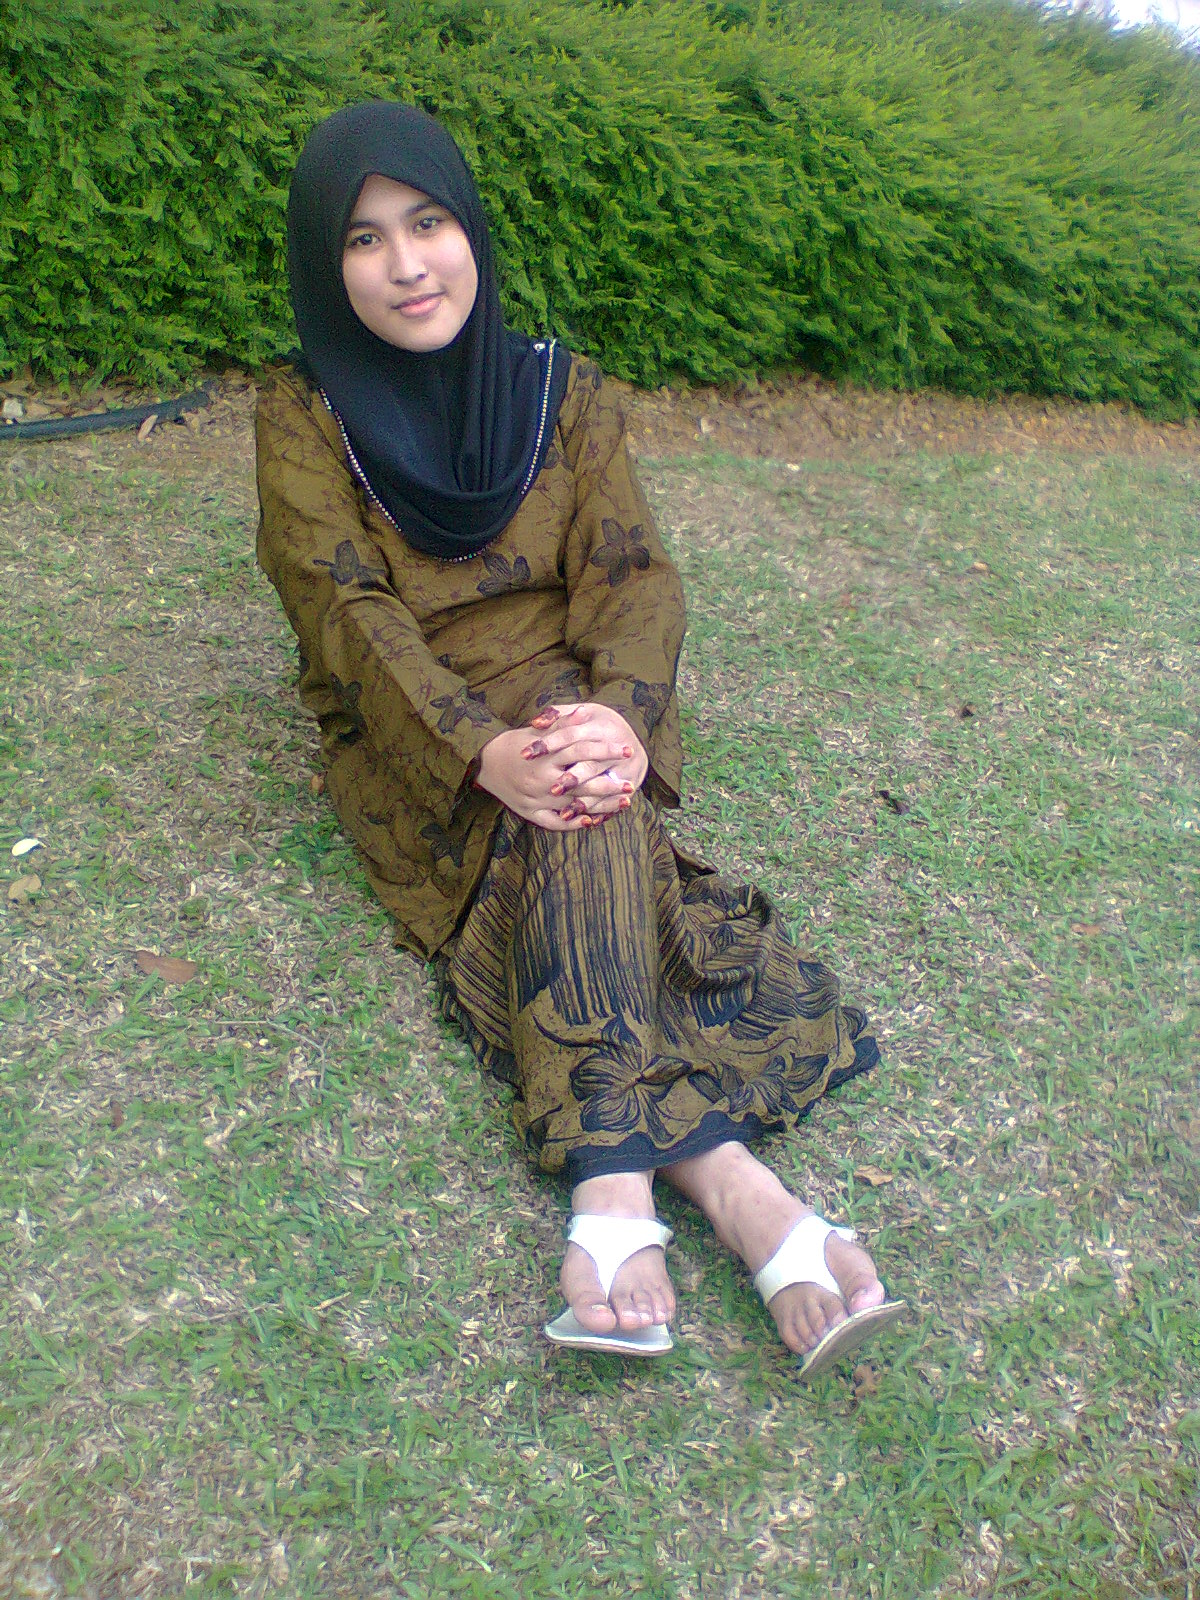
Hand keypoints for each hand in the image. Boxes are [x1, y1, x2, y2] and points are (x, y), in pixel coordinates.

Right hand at [475, 704, 645, 829]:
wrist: (485, 763)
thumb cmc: (515, 744)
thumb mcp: (537, 731)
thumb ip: (562, 724)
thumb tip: (586, 711)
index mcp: (545, 757)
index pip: (582, 751)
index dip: (606, 750)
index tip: (626, 749)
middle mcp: (542, 780)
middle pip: (582, 782)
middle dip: (608, 783)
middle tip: (630, 783)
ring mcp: (537, 800)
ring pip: (574, 805)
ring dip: (600, 805)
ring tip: (623, 802)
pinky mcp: (530, 813)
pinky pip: (555, 823)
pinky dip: (574, 823)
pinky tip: (592, 821)